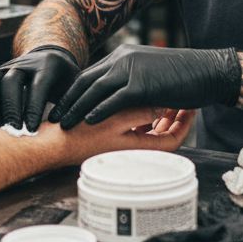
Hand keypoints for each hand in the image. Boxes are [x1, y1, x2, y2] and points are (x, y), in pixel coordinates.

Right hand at [0, 47, 80, 130]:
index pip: (37, 86)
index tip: (31, 130)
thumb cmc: (65, 81)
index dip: (32, 109)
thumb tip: (67, 126)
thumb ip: (72, 102)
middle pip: (11, 82)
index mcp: (48, 66)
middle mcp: (25, 63)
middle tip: (14, 130)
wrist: (51, 58)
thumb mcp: (74, 87)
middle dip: (11, 108)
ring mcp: (7, 66)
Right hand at [41, 108, 194, 166]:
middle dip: (173, 115)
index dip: (185, 124)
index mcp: (140, 147)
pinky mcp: (110, 135)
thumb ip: (143, 111)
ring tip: (161, 92)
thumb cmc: (81, 136)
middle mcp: (133, 149)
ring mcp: (121, 143)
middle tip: (181, 96)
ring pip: (147, 127)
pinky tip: (134, 95)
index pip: (174, 139)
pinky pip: (131, 125)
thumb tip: (164, 104)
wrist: (52, 145)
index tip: (191, 106)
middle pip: (163, 133)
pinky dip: (137, 114)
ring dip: (155, 112)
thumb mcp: (118, 120)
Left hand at [49, 44, 239, 128]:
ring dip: (76, 107)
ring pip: (95, 90)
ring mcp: (132, 70)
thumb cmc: (183, 76)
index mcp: (124, 56)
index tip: (59, 105)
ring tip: (63, 123)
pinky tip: (88, 121)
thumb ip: (132, 80)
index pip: (89, 74)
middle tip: (53, 116)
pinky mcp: (142, 84)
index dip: (72, 91)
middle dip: (67, 100)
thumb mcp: (150, 72)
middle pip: (85, 81)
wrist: (208, 71)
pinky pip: (114, 99)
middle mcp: (123, 59)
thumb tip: (119, 96)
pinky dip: (98, 110)